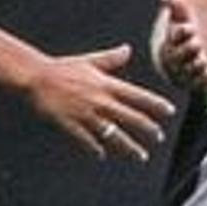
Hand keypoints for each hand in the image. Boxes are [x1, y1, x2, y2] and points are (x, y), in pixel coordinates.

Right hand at [27, 44, 171, 161]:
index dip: (156, 104)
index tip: (170, 112)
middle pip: (131, 118)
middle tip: (159, 138)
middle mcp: (100, 100)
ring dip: (129, 147)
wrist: (36, 76)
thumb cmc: (63, 68)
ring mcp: (85, 114)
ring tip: (141, 156)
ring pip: (113, 134)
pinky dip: (95, 148)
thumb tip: (128, 49)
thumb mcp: (91, 61)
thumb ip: (112, 58)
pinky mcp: (69, 123)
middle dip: (148, 129)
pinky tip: (102, 155)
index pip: (139, 96)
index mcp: (107, 85)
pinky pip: (86, 140)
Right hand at [153, 0, 206, 93]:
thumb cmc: (182, 34)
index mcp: (170, 43)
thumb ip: (176, 5)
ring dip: (196, 68)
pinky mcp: (197, 81)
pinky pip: (201, 84)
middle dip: (188, 50)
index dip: (181, 33)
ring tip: (203, 63)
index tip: (189, 27)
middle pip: (180, 56)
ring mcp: (185, 71)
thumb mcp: (181, 17)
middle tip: (196, 44)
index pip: (174, 38)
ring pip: (190, 71)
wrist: (181, 57)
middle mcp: (176, 59)